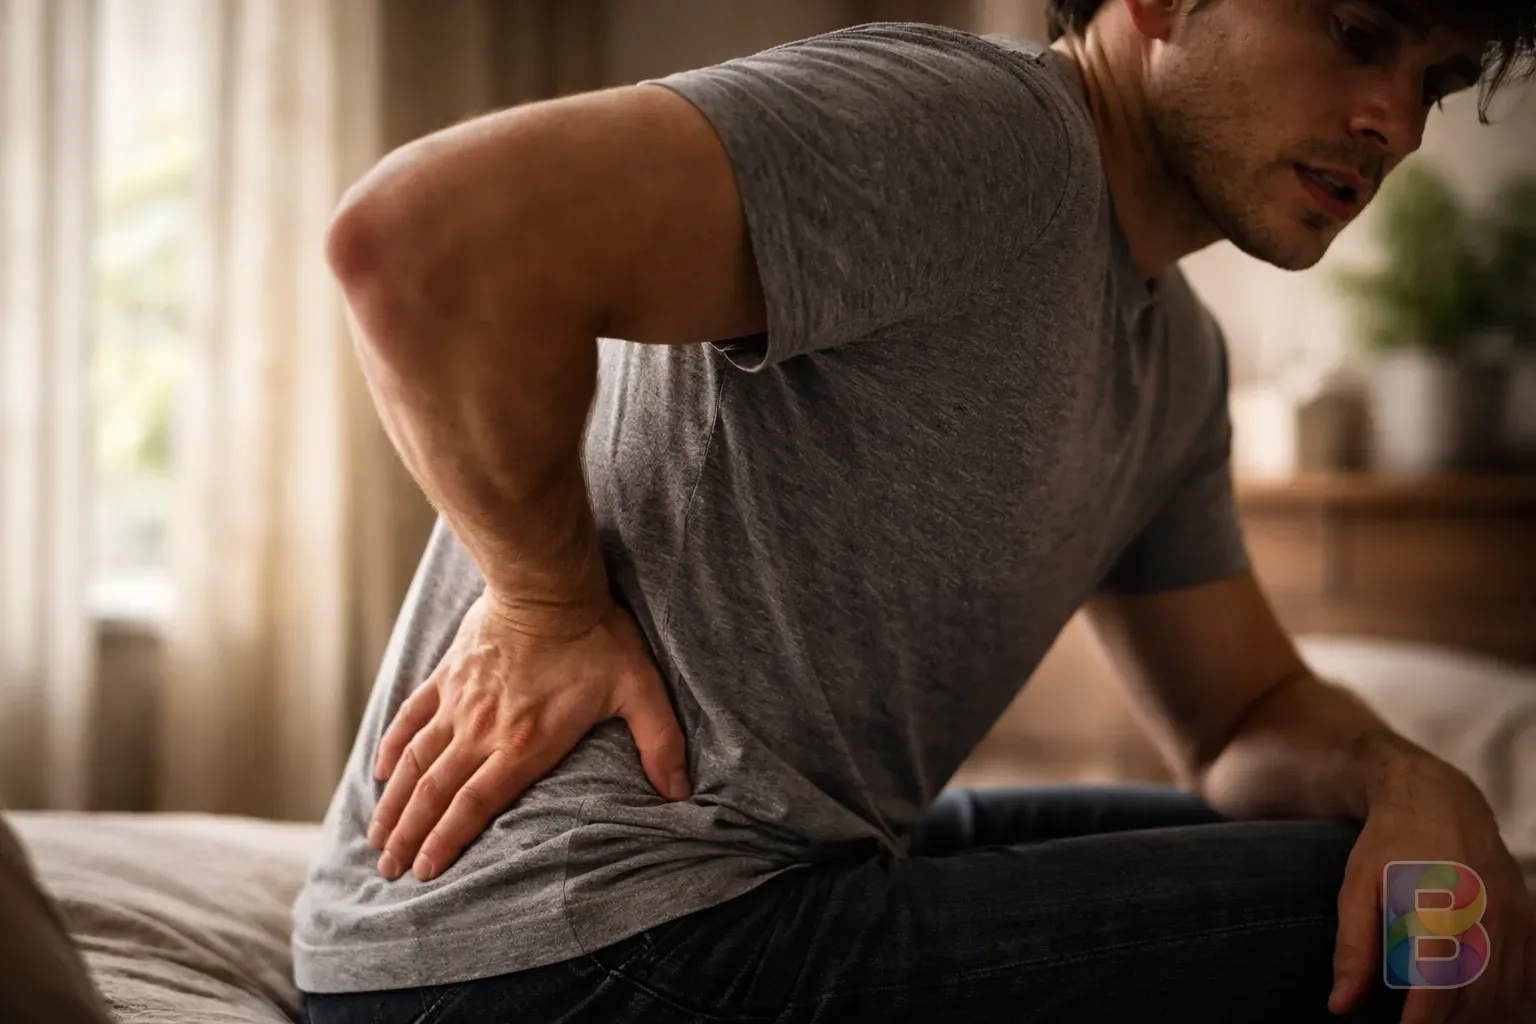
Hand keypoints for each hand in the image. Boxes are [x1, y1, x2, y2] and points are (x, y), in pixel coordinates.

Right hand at [366, 590, 688, 882]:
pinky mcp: (448, 676)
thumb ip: (660, 742)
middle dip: (409, 836)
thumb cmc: (597, 636)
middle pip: (435, 793)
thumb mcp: (639, 689)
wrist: (548, 582)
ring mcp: (459, 703)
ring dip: (393, 804)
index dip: (447, 841)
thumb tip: (679, 791)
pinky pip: (410, 718)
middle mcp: (481, 730)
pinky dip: (392, 748)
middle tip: (389, 869)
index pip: (474, 804)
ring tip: (376, 838)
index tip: (426, 873)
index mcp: (524, 743)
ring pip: (414, 763)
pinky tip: (379, 773)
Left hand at [1329, 753, 1535, 1022]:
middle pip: (1474, 1000)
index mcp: (1439, 909)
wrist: (1440, 801)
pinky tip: (1478, 1006)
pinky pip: (1529, 980)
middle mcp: (1486, 917)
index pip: (1437, 987)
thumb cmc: (1390, 845)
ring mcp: (1515, 920)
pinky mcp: (1529, 921)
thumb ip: (1353, 948)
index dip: (1421, 1022)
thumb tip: (1341, 1005)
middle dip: (1445, 1023)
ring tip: (1441, 1016)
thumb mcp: (1357, 888)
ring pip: (1505, 997)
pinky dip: (1507, 1003)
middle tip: (1416, 1021)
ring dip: (1475, 1017)